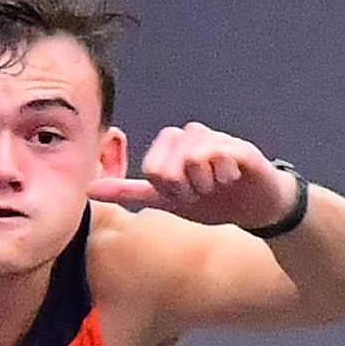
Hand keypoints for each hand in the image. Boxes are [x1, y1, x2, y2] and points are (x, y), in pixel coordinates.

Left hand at [86, 122, 296, 229]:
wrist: (257, 208)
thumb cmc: (212, 201)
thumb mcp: (165, 201)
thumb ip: (128, 192)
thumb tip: (87, 189)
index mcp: (171, 148)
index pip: (153, 167)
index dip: (168, 190)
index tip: (184, 196)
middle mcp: (192, 137)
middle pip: (169, 164)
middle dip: (185, 189)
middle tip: (202, 192)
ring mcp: (216, 139)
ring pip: (192, 158)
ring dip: (204, 184)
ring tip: (218, 186)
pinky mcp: (240, 147)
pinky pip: (219, 155)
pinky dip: (223, 176)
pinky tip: (232, 178)